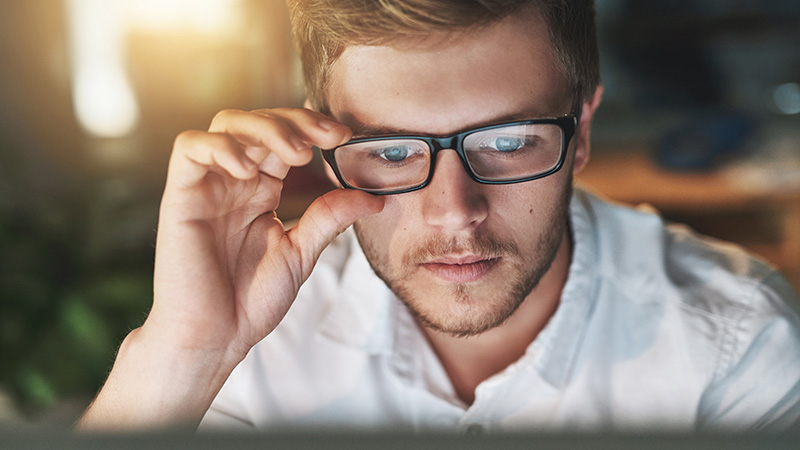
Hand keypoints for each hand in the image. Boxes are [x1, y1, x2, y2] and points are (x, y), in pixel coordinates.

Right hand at [79, 108, 382, 428]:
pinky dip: (220, 148)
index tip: (344, 136)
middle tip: (327, 138)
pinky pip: (189, 148)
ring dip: (264, 128)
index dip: (312, 127)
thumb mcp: (300, 252)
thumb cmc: (250, 300)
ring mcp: (207, 186)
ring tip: (295, 155)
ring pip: (226, 125)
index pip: (284, 139)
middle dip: (295, 121)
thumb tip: (375, 197)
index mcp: (262, 191)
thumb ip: (330, 218)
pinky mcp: (180, 196)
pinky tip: (249, 172)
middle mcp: (234, 181)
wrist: (214, 338)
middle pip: (259, 122)